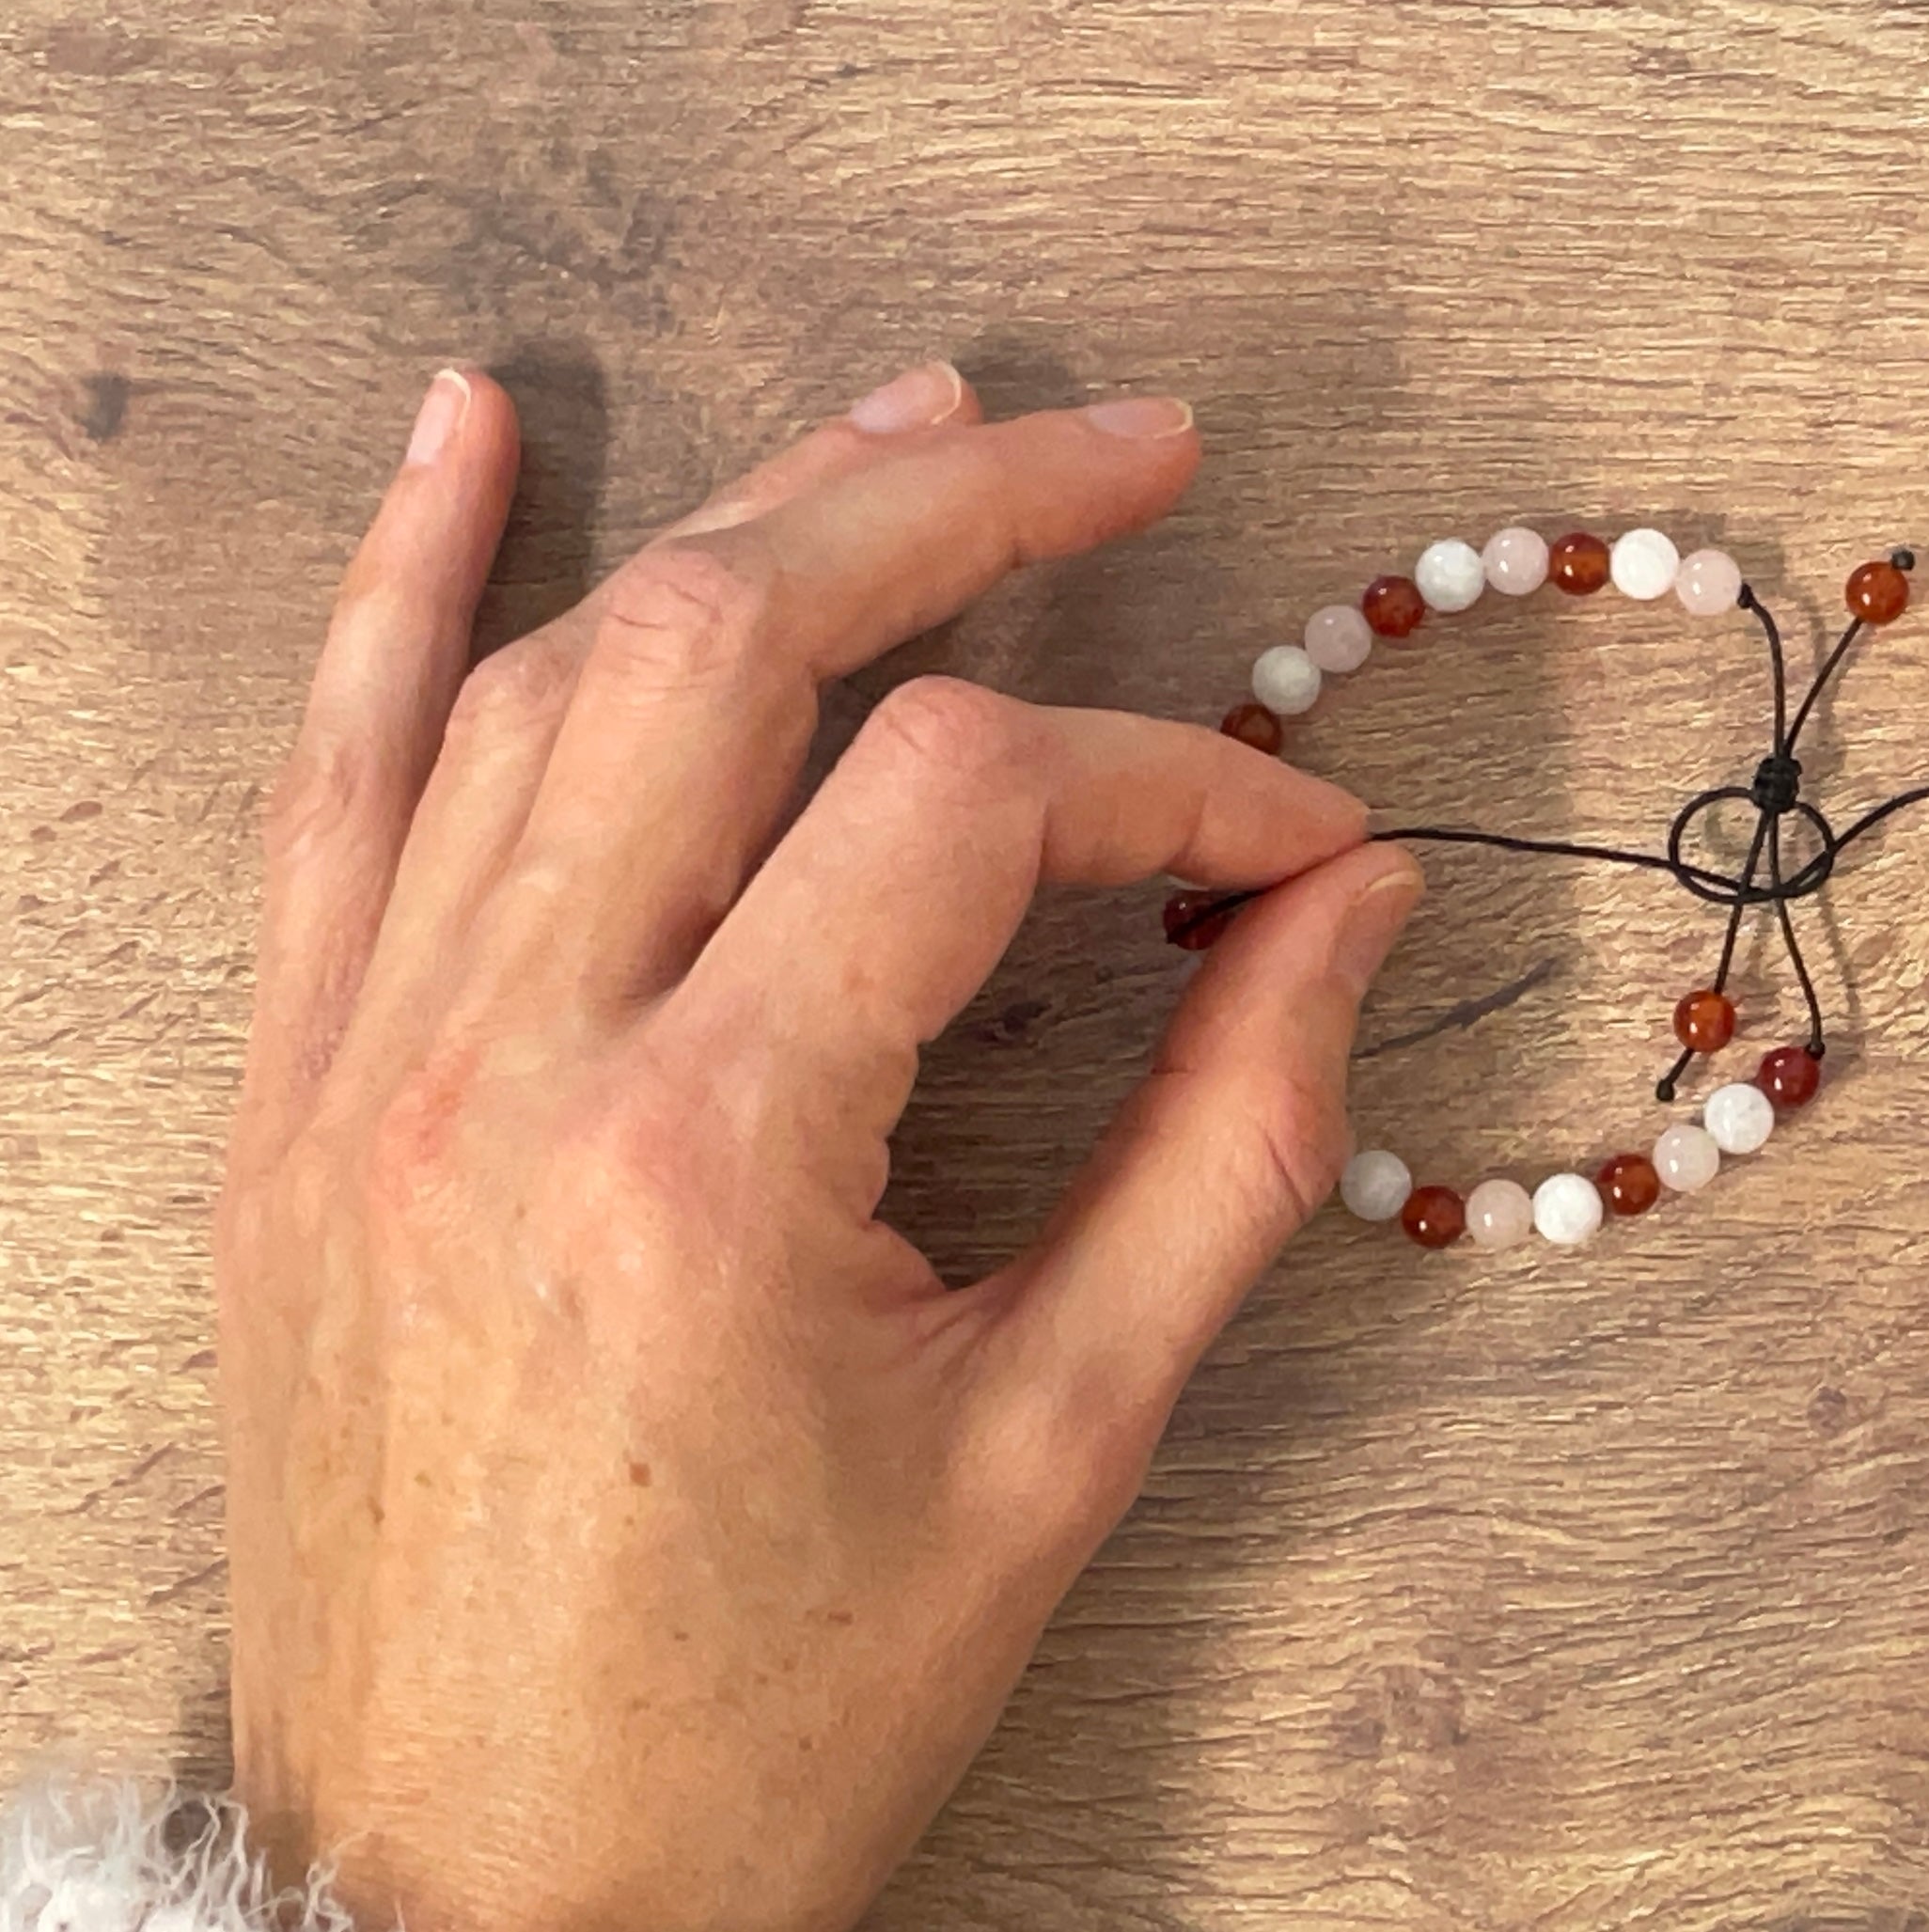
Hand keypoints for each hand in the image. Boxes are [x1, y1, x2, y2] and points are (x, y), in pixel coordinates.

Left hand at [220, 364, 1420, 1930]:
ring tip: (917, 422)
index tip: (1293, 834)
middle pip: (729, 644)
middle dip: (958, 506)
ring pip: (541, 670)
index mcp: (704, 1162)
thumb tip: (1350, 903)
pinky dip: (399, 579)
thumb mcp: (1060, 1448)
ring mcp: (363, 1060)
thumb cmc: (770, 1715)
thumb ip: (1229, 1142)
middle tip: (1131, 442)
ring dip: (746, 512)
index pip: (960, 809)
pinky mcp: (300, 1090)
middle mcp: (500, 1062)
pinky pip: (327, 774)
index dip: (1170, 775)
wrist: (475, 1896)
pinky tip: (467, 423)